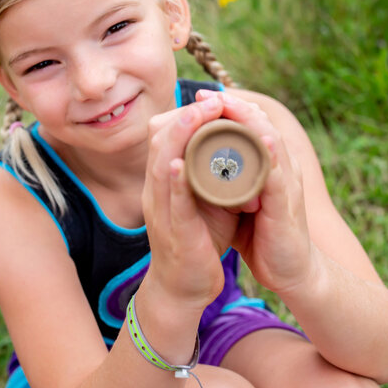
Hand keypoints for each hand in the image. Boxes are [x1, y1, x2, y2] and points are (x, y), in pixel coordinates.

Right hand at [142, 96, 240, 311]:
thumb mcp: (202, 200)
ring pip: (162, 166)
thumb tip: (230, 143)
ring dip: (180, 138)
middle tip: (211, 98)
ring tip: (198, 114)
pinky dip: (175, 182)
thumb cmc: (198, 241)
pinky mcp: (175, 235)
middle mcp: (157, 193)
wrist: (184, 289)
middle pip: (161, 143)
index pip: (166, 137)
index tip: (211, 98)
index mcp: (166, 183)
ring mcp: (162, 214)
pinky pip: (172, 205)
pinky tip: (180, 163)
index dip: (186, 114)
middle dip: (186, 117)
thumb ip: (208, 173)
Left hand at [196, 90, 314, 294]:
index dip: (228, 109)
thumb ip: (222, 180)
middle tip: (207, 94)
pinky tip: (262, 140)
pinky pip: (278, 175)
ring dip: (248, 120)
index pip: (249, 126)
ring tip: (225, 103)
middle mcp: (279, 168)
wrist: (290, 271)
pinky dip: (270, 156)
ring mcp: (286, 183)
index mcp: (266, 165)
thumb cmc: (260, 234)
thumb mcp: (237, 199)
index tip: (201, 97)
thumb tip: (193, 162)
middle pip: (260, 125)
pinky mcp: (286, 204)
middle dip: (233, 106)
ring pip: (270, 141)